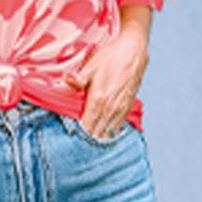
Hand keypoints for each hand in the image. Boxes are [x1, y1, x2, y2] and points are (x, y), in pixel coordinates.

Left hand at [68, 9, 150, 138]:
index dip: (77, 137)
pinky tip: (102, 138)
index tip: (69, 143)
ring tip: (87, 149)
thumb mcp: (92, 65)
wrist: (134, 51)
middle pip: (96, 134)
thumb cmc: (110, 56)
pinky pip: (117, 127)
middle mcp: (110, 108)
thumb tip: (67, 80)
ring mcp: (120, 109)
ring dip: (97, 140)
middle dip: (86, 143)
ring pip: (107, 133)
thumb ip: (79, 78)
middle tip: (74, 150)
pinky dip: (108, 135)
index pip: (86, 126)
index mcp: (99, 99)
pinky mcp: (127, 107)